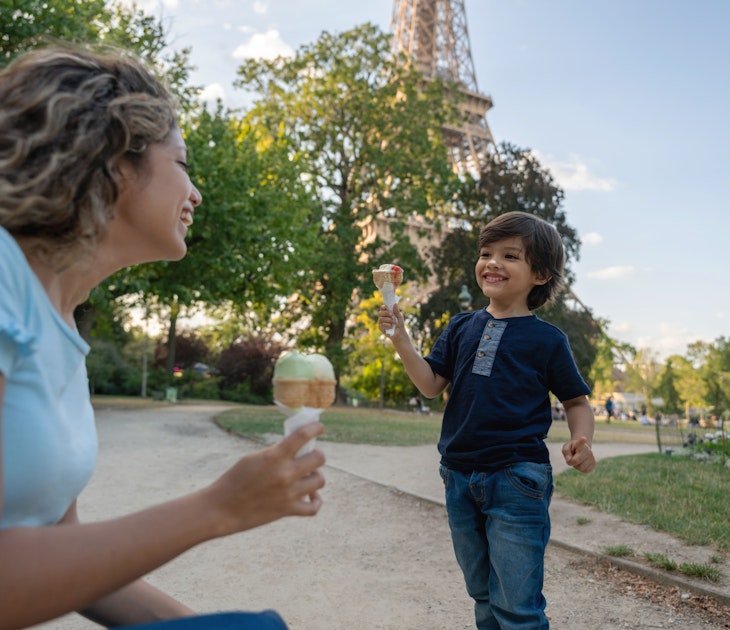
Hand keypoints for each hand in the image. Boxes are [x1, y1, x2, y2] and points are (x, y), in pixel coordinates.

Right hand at [206, 421, 325, 535]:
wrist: (221, 509)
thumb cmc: (234, 479)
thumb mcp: (253, 458)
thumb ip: (276, 453)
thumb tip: (296, 448)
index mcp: (274, 456)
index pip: (303, 435)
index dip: (315, 428)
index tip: (319, 427)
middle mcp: (285, 474)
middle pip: (319, 458)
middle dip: (316, 454)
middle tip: (309, 456)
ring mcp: (288, 493)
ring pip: (320, 480)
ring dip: (316, 476)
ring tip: (308, 476)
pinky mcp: (287, 511)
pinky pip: (314, 507)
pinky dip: (315, 501)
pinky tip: (310, 495)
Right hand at [378, 303, 403, 338]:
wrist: (400, 332)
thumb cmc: (399, 323)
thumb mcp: (400, 316)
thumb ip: (397, 311)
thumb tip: (395, 304)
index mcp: (386, 313)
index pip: (382, 308)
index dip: (383, 307)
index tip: (386, 307)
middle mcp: (382, 317)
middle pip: (379, 313)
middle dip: (385, 313)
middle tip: (391, 314)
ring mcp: (381, 323)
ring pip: (381, 319)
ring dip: (388, 320)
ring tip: (394, 322)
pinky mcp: (381, 328)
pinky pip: (382, 325)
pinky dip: (388, 325)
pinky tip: (391, 326)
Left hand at [562, 436, 594, 473]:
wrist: (582, 449)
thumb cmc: (572, 448)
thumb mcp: (566, 447)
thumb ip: (566, 451)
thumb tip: (569, 459)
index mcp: (580, 444)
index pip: (580, 443)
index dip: (581, 441)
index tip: (583, 438)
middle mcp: (588, 450)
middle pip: (577, 460)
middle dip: (572, 461)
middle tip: (572, 457)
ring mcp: (592, 457)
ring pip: (581, 467)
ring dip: (576, 465)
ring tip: (577, 459)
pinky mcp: (593, 464)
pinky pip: (585, 471)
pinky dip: (581, 469)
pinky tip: (581, 463)